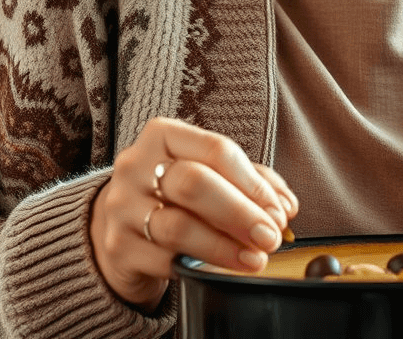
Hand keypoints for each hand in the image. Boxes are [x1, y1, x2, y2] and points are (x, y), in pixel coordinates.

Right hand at [89, 118, 297, 311]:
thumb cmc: (173, 192)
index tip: (278, 209)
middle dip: (240, 212)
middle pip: (195, 184)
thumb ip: (249, 181)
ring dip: (225, 245)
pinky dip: (200, 264)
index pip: (216, 150)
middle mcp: (137, 165)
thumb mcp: (208, 173)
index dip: (253, 183)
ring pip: (179, 226)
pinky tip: (222, 268)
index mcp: (163, 135)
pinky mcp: (118, 247)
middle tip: (270, 235)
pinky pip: (165, 259)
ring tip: (255, 258)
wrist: (117, 222)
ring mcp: (123, 206)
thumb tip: (285, 206)